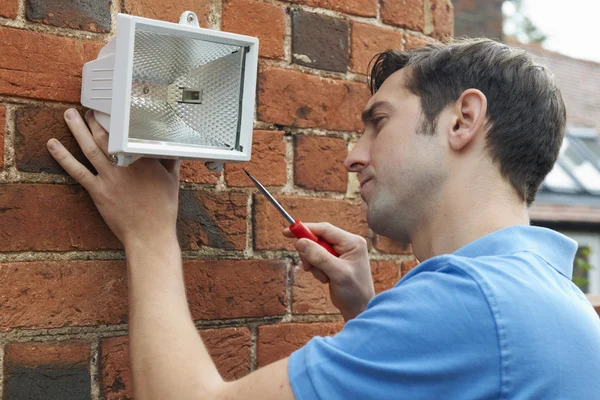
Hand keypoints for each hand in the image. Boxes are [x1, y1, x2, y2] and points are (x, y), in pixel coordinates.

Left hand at [46, 109, 180, 247]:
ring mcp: (109, 177)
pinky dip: (63, 157)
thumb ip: (170, 161)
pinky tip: (53, 145)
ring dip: (77, 129)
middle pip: (106, 135)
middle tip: (89, 110)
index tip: (113, 110)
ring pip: (90, 147)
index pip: (129, 132)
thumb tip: (171, 149)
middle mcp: (125, 164)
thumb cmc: (163, 210)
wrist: (150, 234)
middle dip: (95, 120)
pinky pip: (77, 171)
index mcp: (144, 159)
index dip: (119, 118)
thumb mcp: (172, 181)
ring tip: (69, 115)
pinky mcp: (98, 191)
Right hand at [283, 223, 373, 320]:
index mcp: (352, 242)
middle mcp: (346, 244)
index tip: (288, 231)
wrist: (359, 309)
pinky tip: (326, 279)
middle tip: (308, 266)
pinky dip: (316, 269)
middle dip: (310, 253)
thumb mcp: (337, 273)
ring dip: (314, 264)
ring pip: (315, 250)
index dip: (305, 229)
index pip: (325, 229)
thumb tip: (300, 242)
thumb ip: (319, 257)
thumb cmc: (354, 291)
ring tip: (324, 277)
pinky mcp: (334, 262)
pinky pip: (317, 259)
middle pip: (318, 238)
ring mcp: (340, 253)